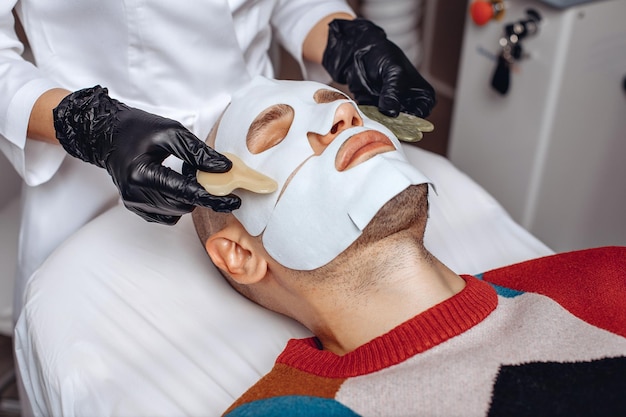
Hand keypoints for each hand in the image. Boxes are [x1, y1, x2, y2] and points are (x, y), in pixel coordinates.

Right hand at [53, 86, 240, 224]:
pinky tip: (173, 183)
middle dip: (200, 191)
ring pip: (178, 211)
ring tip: (182, 172)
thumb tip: (224, 169)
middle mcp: (135, 194)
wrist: (108, 135)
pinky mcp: (136, 208)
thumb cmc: (139, 129)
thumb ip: (199, 152)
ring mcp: (134, 204)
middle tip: (198, 169)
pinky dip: (177, 202)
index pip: (185, 192)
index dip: (213, 198)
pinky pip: (168, 215)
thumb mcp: (171, 132)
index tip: (235, 201)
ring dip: (188, 195)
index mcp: (141, 174)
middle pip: (184, 204)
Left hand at [322, 18, 435, 117]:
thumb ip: (392, 92)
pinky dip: (370, 121)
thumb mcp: (392, 72)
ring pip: (389, 125)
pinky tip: (365, 116)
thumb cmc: (381, 54)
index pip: (422, 114)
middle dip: (395, 124)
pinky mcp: (375, 111)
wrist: (357, 50)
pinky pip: (374, 121)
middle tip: (385, 119)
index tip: (399, 116)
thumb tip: (391, 112)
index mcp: (421, 95)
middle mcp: (408, 104)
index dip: (412, 119)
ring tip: (373, 116)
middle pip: (405, 124)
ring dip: (381, 124)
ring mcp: (391, 109)